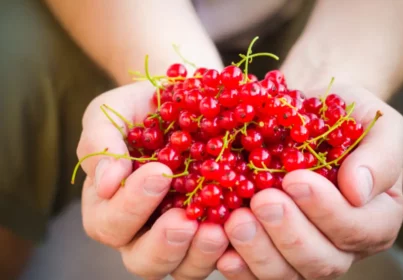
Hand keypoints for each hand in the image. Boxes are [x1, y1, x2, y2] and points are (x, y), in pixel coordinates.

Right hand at [77, 82, 228, 278]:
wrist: (184, 102)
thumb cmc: (141, 109)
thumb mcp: (112, 113)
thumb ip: (100, 144)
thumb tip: (105, 184)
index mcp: (110, 205)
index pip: (109, 222)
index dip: (130, 206)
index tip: (160, 174)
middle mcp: (142, 229)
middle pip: (142, 260)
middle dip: (163, 244)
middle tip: (185, 221)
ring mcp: (180, 234)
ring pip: (182, 267)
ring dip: (198, 255)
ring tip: (217, 231)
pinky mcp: (212, 230)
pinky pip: (219, 255)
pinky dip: (230, 249)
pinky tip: (239, 227)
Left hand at [216, 85, 402, 278]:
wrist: (303, 113)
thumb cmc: (341, 116)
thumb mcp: (375, 122)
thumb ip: (381, 155)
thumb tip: (359, 190)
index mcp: (375, 216)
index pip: (360, 229)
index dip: (328, 211)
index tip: (295, 179)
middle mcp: (342, 244)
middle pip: (322, 261)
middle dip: (289, 234)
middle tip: (262, 201)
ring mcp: (304, 252)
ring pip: (287, 273)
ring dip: (259, 251)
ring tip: (236, 221)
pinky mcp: (271, 251)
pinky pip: (256, 272)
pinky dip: (239, 265)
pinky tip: (221, 247)